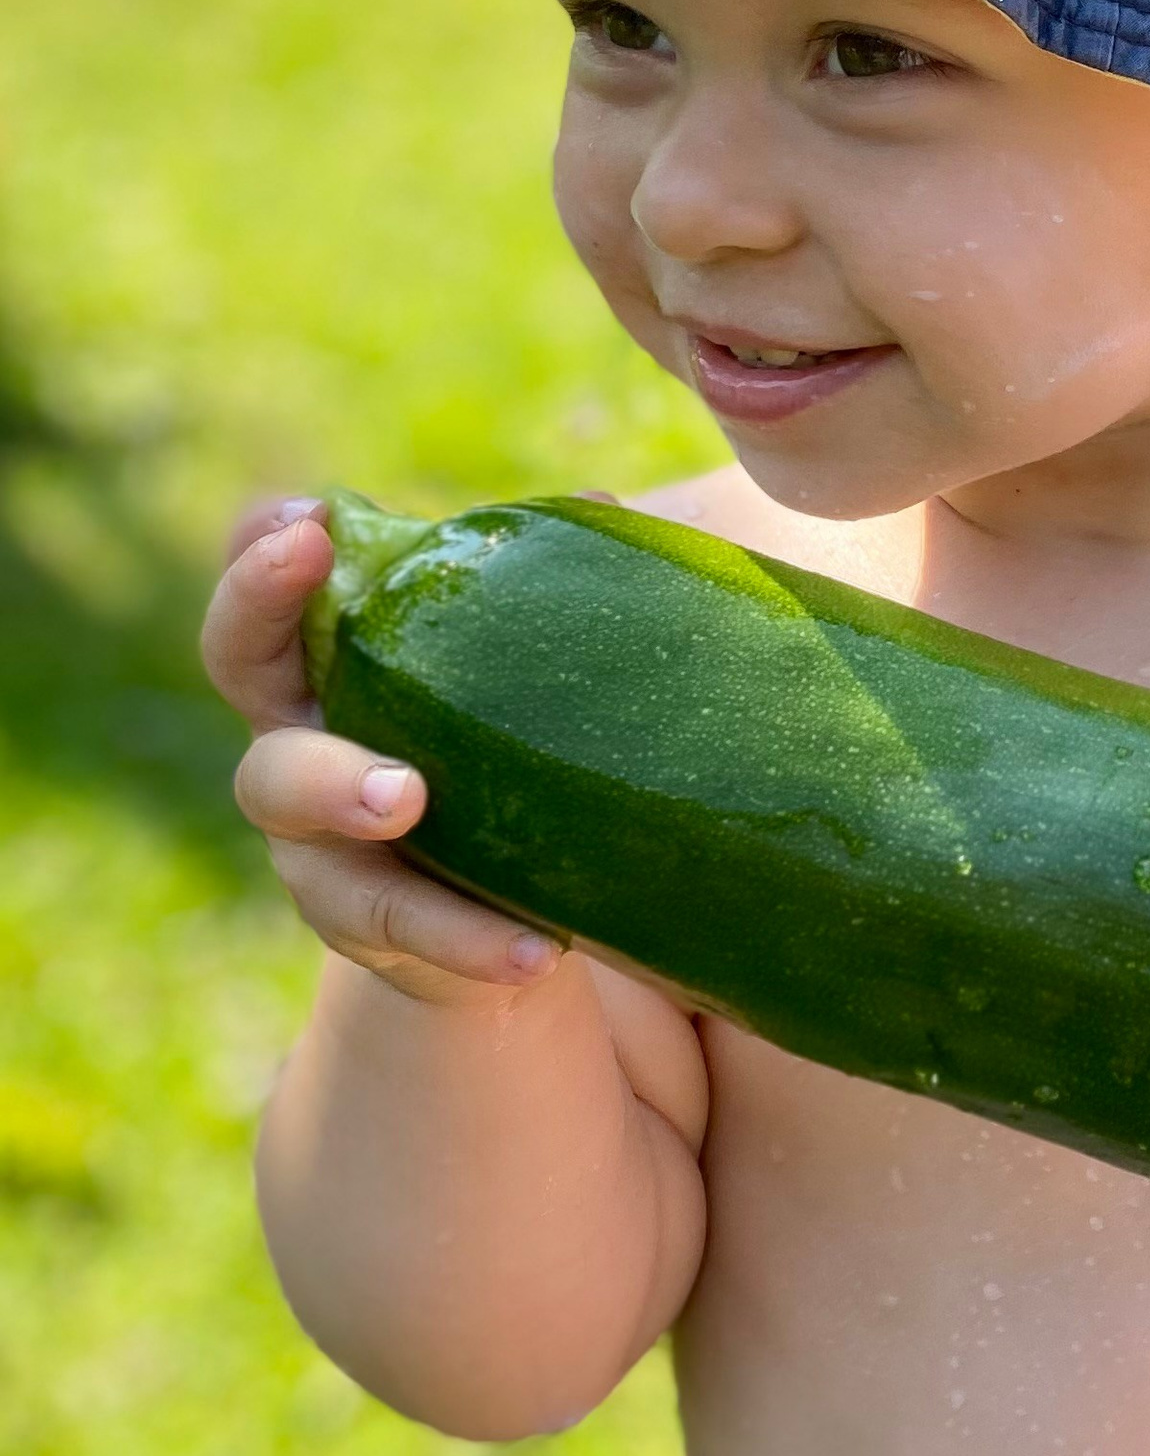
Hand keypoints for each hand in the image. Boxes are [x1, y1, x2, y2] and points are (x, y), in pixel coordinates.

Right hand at [203, 499, 560, 1004]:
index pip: (265, 586)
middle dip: (263, 626)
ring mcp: (313, 833)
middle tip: (328, 594)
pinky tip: (536, 949)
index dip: (261, 554)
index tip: (308, 521)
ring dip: (344, 791)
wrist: (499, 912)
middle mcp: (295, 734)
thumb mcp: (510, 679)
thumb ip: (538, 598)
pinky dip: (472, 938)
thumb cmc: (495, 755)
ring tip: (406, 797)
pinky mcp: (368, 925)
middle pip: (240, 667)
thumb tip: (602, 506)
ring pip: (293, 806)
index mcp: (326, 659)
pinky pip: (405, 929)